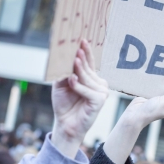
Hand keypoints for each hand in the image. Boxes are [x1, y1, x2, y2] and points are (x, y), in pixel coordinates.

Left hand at [51, 40, 108, 156]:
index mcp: (92, 79)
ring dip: (78, 73)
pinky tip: (71, 81)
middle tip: (77, 48)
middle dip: (81, 58)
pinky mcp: (99, 101)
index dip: (86, 51)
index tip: (82, 39)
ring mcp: (101, 92)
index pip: (89, 62)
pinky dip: (78, 86)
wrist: (65, 123)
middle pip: (88, 68)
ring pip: (88, 78)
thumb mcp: (62, 84)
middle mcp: (99, 84)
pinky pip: (88, 90)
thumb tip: (69, 58)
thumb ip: (66, 72)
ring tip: (71, 68)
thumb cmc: (64, 104)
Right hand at [120, 85, 163, 131]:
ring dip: (163, 84)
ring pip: (161, 90)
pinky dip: (155, 84)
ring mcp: (155, 99)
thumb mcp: (163, 102)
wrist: (134, 114)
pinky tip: (158, 76)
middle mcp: (163, 104)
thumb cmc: (150, 112)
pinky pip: (153, 88)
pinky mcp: (148, 95)